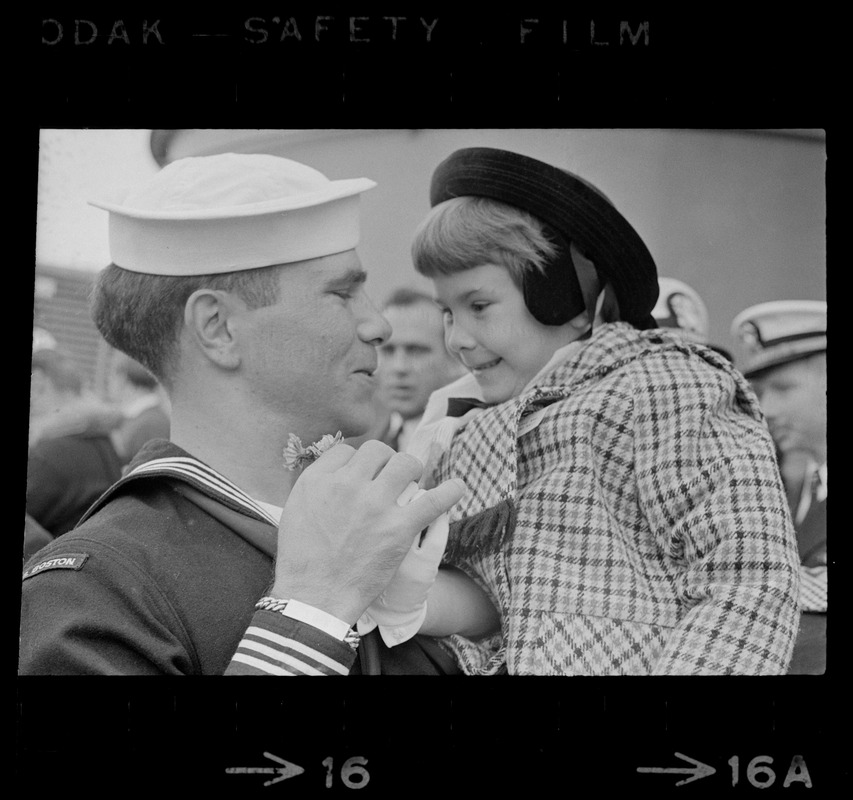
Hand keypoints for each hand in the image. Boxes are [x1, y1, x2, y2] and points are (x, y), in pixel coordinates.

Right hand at [271, 439, 465, 624]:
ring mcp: (376, 505)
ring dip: (410, 469)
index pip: (348, 451)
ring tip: (412, 480)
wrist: (315, 597)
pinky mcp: (399, 528)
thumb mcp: (295, 509)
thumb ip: (317, 483)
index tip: (361, 476)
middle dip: (384, 460)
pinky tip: (458, 487)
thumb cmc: (302, 559)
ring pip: (404, 464)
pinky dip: (448, 492)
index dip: (357, 463)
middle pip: (377, 451)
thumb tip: (340, 469)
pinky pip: (432, 501)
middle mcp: (348, 485)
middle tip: (387, 477)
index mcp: (320, 480)